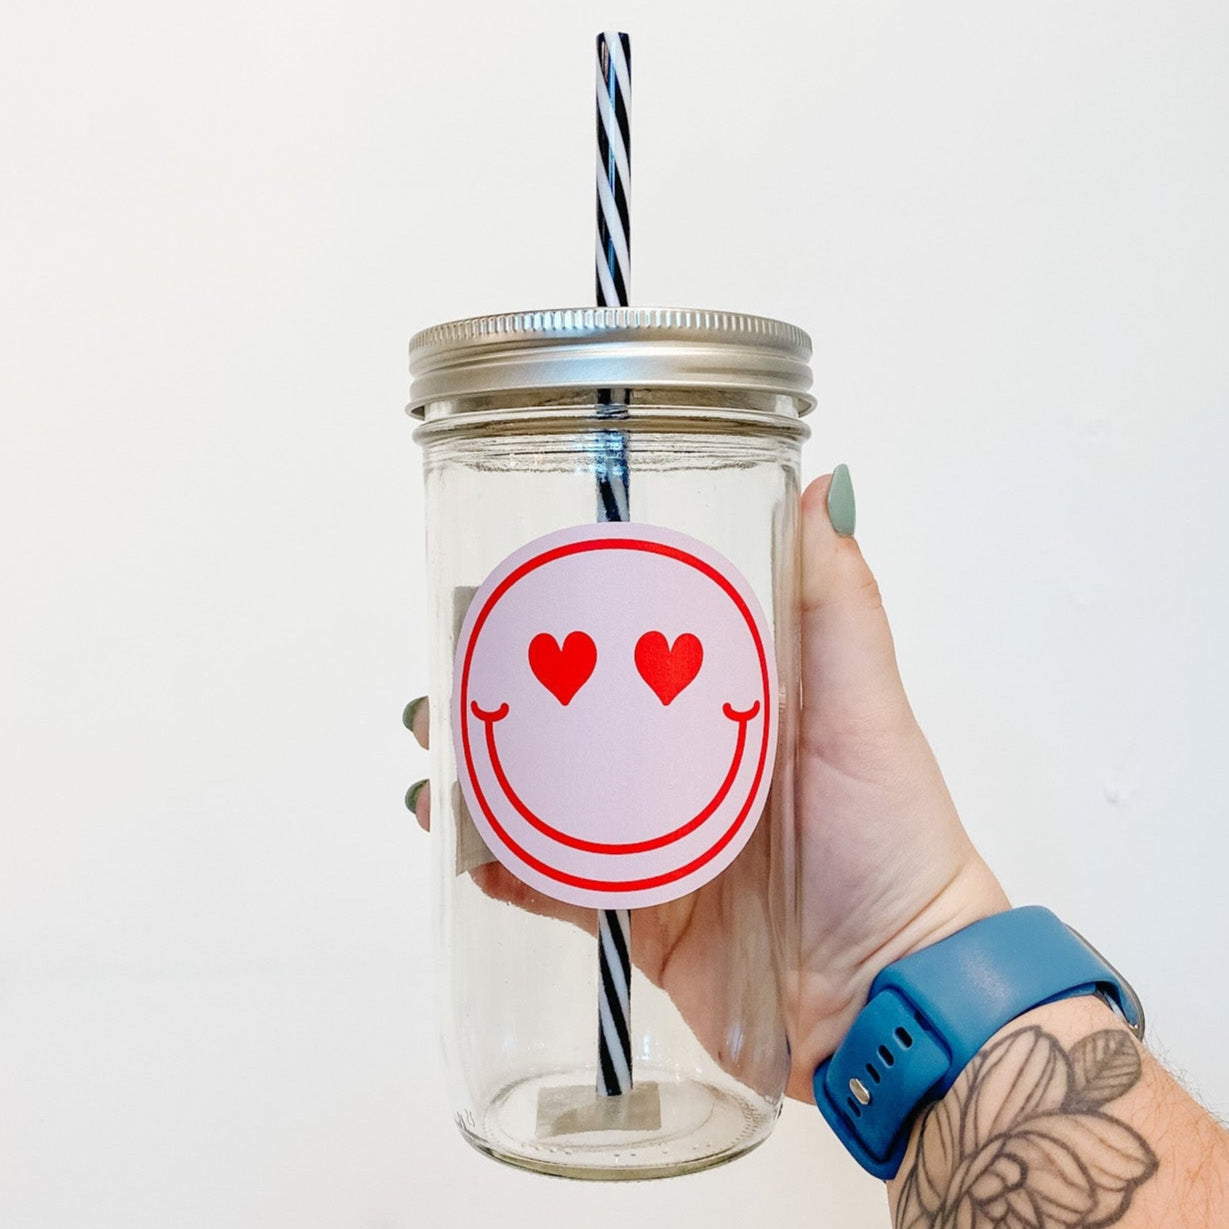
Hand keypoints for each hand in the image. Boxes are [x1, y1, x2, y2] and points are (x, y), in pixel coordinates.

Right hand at [406, 469, 1007, 1100]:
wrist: (892, 989)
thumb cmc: (889, 838)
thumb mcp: (863, 707)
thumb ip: (838, 605)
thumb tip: (830, 483)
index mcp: (725, 706)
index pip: (632, 647)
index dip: (567, 621)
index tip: (507, 593)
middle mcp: (683, 769)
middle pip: (574, 725)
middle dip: (503, 703)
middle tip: (444, 685)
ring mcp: (654, 844)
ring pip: (551, 803)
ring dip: (487, 784)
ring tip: (434, 772)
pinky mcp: (639, 914)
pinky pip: (556, 888)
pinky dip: (507, 871)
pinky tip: (463, 851)